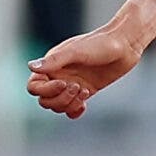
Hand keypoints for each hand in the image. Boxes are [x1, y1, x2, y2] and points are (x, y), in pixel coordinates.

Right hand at [27, 21, 144, 118]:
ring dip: (70, 104)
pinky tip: (84, 106)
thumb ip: (54, 60)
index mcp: (52, 65)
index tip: (64, 83)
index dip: (45, 91)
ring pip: (58, 106)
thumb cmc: (100, 44)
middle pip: (45, 100)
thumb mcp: (76, 51)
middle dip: (60, 99)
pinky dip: (75, 111)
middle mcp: (59, 75)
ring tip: (85, 91)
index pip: (34, 87)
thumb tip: (30, 66)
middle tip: (79, 87)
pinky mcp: (86, 91)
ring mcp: (72, 84)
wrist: (125, 45)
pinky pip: (72, 109)